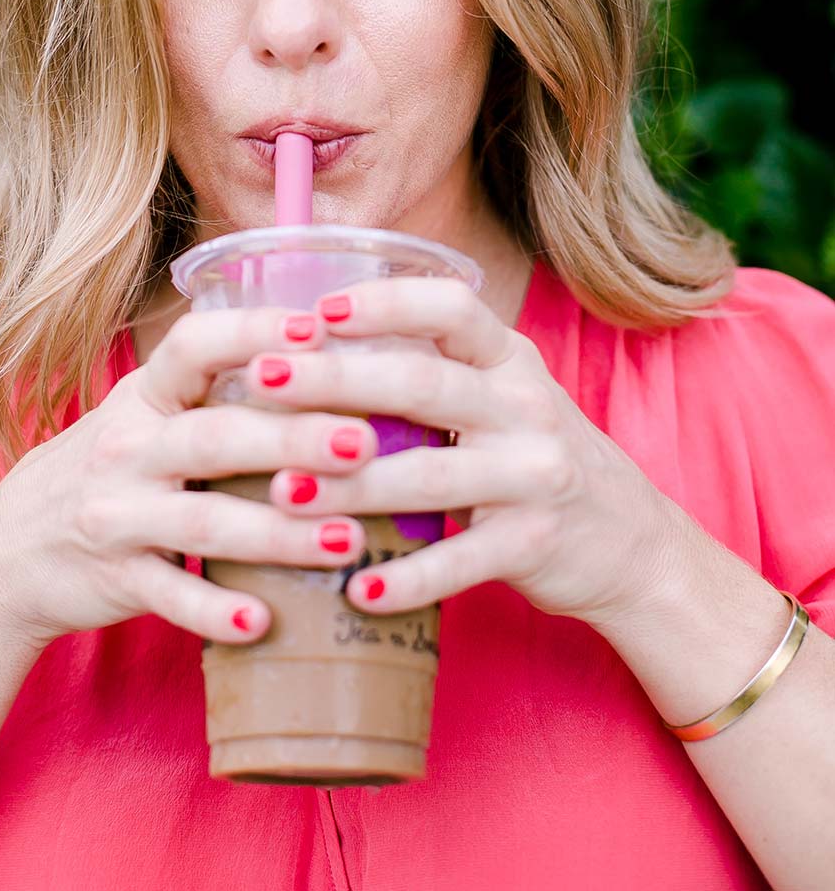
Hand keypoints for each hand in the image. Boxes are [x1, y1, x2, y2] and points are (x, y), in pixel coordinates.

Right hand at [0, 304, 378, 648]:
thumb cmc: (109, 470)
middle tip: (365, 444)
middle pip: (216, 435)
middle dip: (293, 439)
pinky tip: (266, 622)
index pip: (194, 345)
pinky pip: (169, 595)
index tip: (319, 329)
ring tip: (350, 540)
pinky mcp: (113, 578)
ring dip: (281, 532)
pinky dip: (216, 611)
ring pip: (205, 519)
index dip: (253, 331)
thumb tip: (329, 360)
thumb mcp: (145, 415)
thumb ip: (216, 391)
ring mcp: (117, 514)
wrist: (7, 553)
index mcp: (145, 396)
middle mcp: (127, 447)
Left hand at [245, 277, 675, 627]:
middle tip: (260, 381)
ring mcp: (534, 476)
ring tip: (281, 494)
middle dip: (335, 380)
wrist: (631, 539)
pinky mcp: (535, 544)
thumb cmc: (532, 454)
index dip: (383, 302)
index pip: (450, 307)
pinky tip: (354, 590)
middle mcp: (525, 406)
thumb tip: (310, 349)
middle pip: (422, 383)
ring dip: (349, 486)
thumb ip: (431, 370)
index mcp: (509, 358)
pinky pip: (462, 561)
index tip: (314, 310)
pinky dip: (407, 579)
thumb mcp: (501, 395)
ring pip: (429, 475)